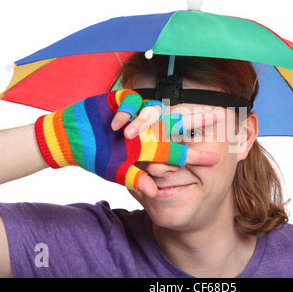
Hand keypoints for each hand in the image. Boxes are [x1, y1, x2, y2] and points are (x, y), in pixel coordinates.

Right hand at [34, 89, 220, 196]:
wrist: (71, 138)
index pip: (179, 151)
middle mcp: (148, 131)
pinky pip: (131, 101)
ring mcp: (136, 114)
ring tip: (128, 134)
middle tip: (221, 116)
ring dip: (146, 122)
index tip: (218, 159)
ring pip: (155, 111)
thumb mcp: (116, 170)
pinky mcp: (122, 99)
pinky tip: (115, 125)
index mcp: (150, 148)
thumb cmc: (95, 155)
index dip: (197, 155)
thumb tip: (155, 192)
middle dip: (198, 120)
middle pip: (177, 124)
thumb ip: (135, 178)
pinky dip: (124, 113)